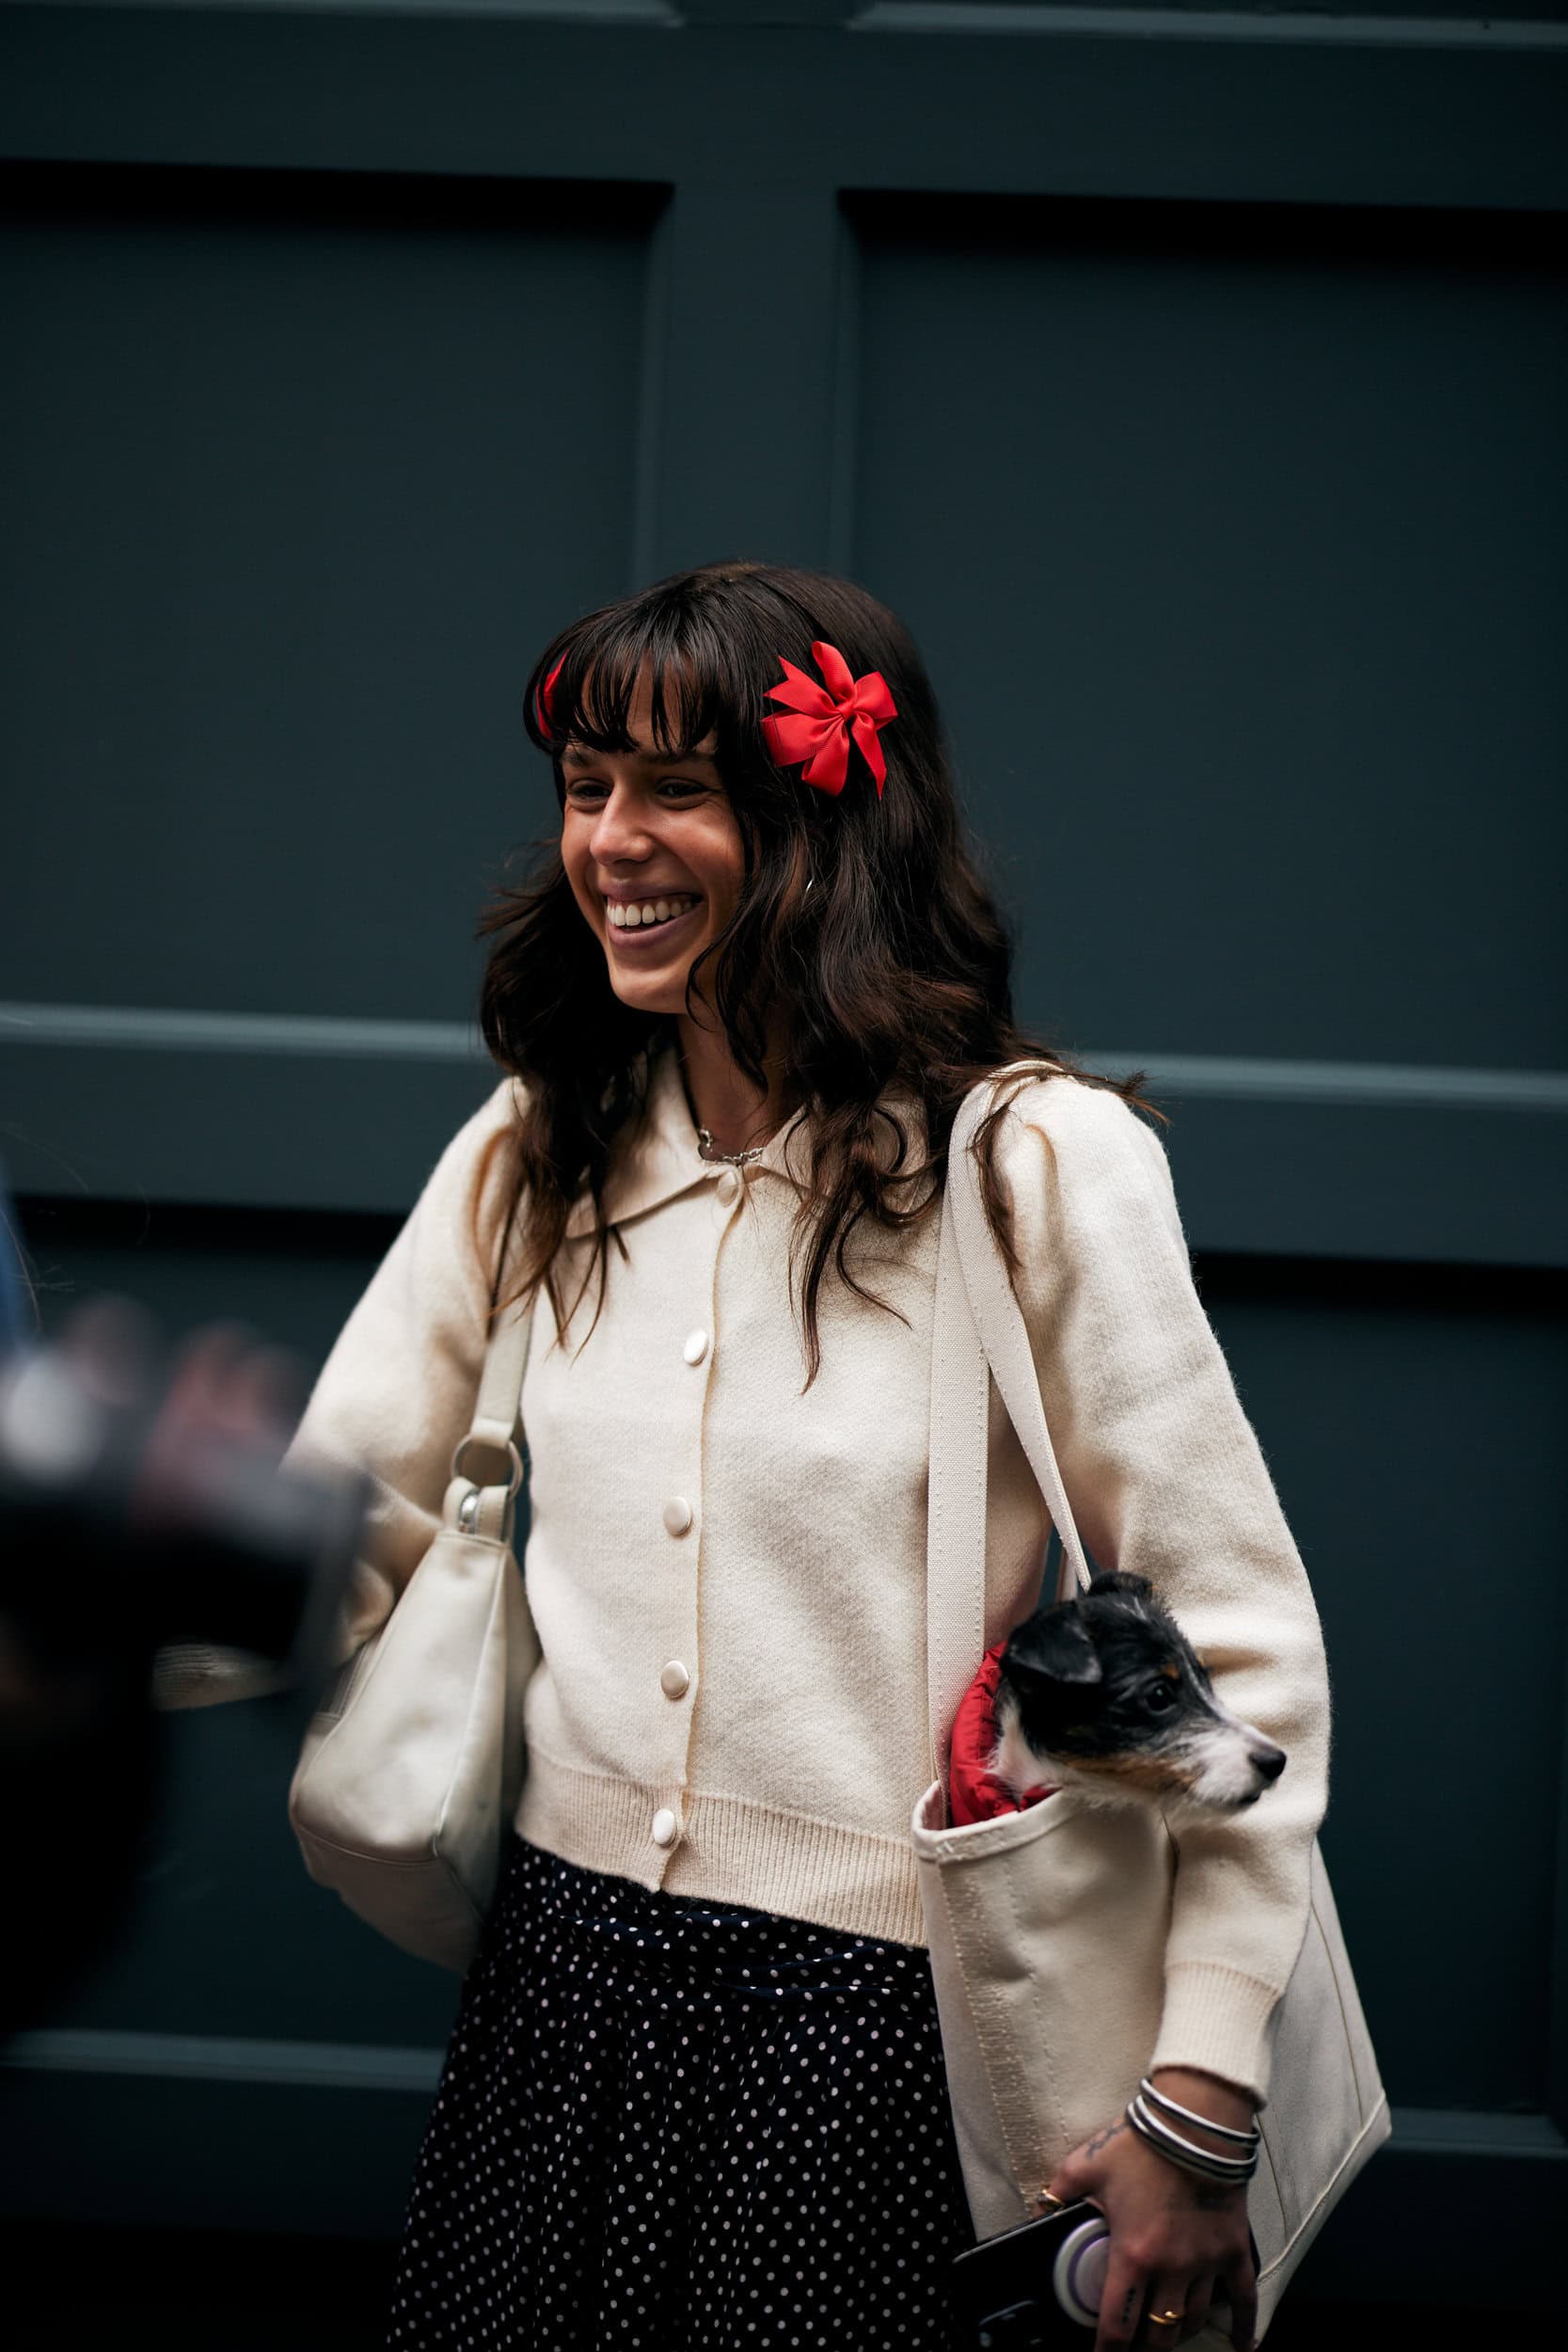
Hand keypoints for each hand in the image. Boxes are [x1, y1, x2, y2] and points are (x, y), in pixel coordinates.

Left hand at [1044, 2074, 1257, 2351]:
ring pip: (1193, 2321)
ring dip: (1178, 2333)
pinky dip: (1246, 2326)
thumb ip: (1058, 2194)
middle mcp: (1172, 2269)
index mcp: (1133, 2255)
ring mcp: (1206, 2263)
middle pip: (1158, 2334)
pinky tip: (1244, 2346)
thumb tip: (1038, 2211)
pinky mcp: (1234, 2250)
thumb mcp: (1086, 2165)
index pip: (1118, 2325)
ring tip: (1166, 2334)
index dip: (1107, 2349)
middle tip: (1133, 2341)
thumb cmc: (1143, 2142)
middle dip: (1143, 2345)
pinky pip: (1245, 2299)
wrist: (1196, 2120)